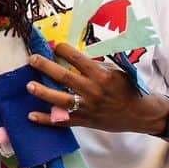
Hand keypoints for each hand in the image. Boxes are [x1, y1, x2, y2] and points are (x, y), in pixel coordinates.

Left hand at [26, 43, 168, 133]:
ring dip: (43, 92)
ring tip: (29, 85)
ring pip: (61, 100)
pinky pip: (62, 121)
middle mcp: (93, 91)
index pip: (79, 60)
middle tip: (32, 59)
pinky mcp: (84, 121)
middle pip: (65, 78)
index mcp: (102, 76)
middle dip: (46, 67)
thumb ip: (96, 66)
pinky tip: (31, 115)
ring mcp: (87, 108)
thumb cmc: (127, 89)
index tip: (54, 45)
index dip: (65, 51)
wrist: (139, 114)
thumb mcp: (116, 72)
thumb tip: (73, 57)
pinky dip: (46, 119)